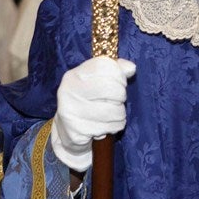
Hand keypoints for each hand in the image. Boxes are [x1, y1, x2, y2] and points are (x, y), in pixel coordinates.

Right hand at [51, 56, 136, 171]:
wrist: (67, 130)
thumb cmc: (88, 100)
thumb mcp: (97, 80)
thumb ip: (115, 69)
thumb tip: (131, 68)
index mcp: (75, 75)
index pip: (104, 66)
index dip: (119, 75)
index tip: (119, 82)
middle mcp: (69, 91)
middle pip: (113, 89)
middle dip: (121, 96)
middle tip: (117, 101)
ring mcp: (71, 112)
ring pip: (115, 111)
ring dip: (120, 114)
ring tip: (113, 114)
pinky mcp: (77, 131)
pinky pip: (111, 127)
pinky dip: (115, 126)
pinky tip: (107, 125)